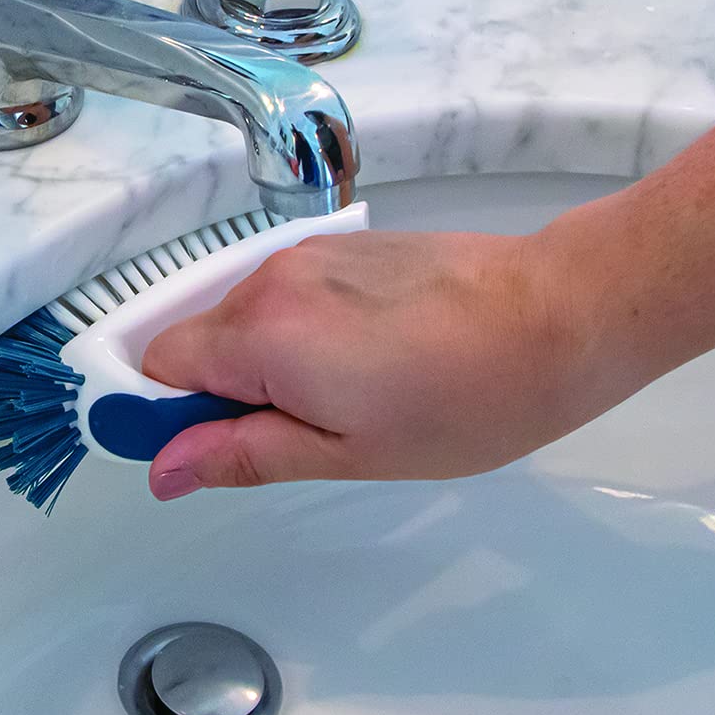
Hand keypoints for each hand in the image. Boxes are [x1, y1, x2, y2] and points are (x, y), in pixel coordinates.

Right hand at [142, 227, 596, 498]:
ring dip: (265, 362)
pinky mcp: (342, 245)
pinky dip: (298, 331)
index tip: (212, 448)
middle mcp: (270, 278)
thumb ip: (242, 453)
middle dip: (222, 390)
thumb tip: (162, 469)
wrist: (558, 315)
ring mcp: (307, 254)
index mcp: (260, 332)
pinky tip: (365, 357)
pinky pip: (285, 295)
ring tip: (346, 396)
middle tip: (301, 433)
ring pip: (242, 318)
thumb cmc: (463, 399)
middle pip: (196, 339)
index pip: (156, 365)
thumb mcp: (345, 451)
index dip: (168, 413)